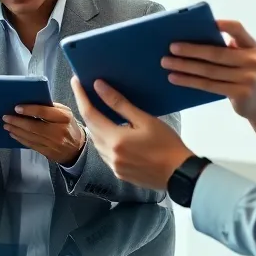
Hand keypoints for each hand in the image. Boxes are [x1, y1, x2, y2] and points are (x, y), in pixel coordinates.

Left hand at [3, 102, 86, 165]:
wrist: (77, 148)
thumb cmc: (68, 125)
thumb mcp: (65, 113)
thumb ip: (50, 107)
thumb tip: (30, 102)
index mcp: (64, 117)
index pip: (44, 112)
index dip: (29, 110)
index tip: (16, 108)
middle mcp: (58, 131)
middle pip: (34, 126)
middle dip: (17, 121)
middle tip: (6, 117)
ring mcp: (53, 143)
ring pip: (30, 136)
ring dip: (16, 130)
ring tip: (6, 124)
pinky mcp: (47, 152)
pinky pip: (31, 145)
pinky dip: (20, 138)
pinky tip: (13, 133)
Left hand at [70, 76, 193, 190]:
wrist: (180, 174)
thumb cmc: (167, 144)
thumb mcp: (145, 120)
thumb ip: (120, 103)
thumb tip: (99, 86)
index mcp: (115, 139)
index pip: (89, 113)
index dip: (81, 96)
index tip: (76, 81)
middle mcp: (109, 154)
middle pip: (91, 127)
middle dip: (87, 109)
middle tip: (87, 93)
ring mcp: (113, 165)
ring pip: (96, 141)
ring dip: (95, 125)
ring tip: (98, 110)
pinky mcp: (118, 172)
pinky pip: (104, 153)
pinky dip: (103, 140)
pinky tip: (110, 132)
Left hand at [162, 20, 255, 118]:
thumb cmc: (241, 75)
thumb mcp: (239, 59)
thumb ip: (224, 49)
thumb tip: (188, 39)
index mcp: (251, 45)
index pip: (238, 29)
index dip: (223, 24)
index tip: (206, 21)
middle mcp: (252, 60)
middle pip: (216, 53)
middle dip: (191, 50)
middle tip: (171, 47)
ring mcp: (248, 78)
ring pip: (209, 71)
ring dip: (185, 66)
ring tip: (166, 62)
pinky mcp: (240, 93)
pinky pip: (209, 85)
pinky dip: (189, 81)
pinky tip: (174, 77)